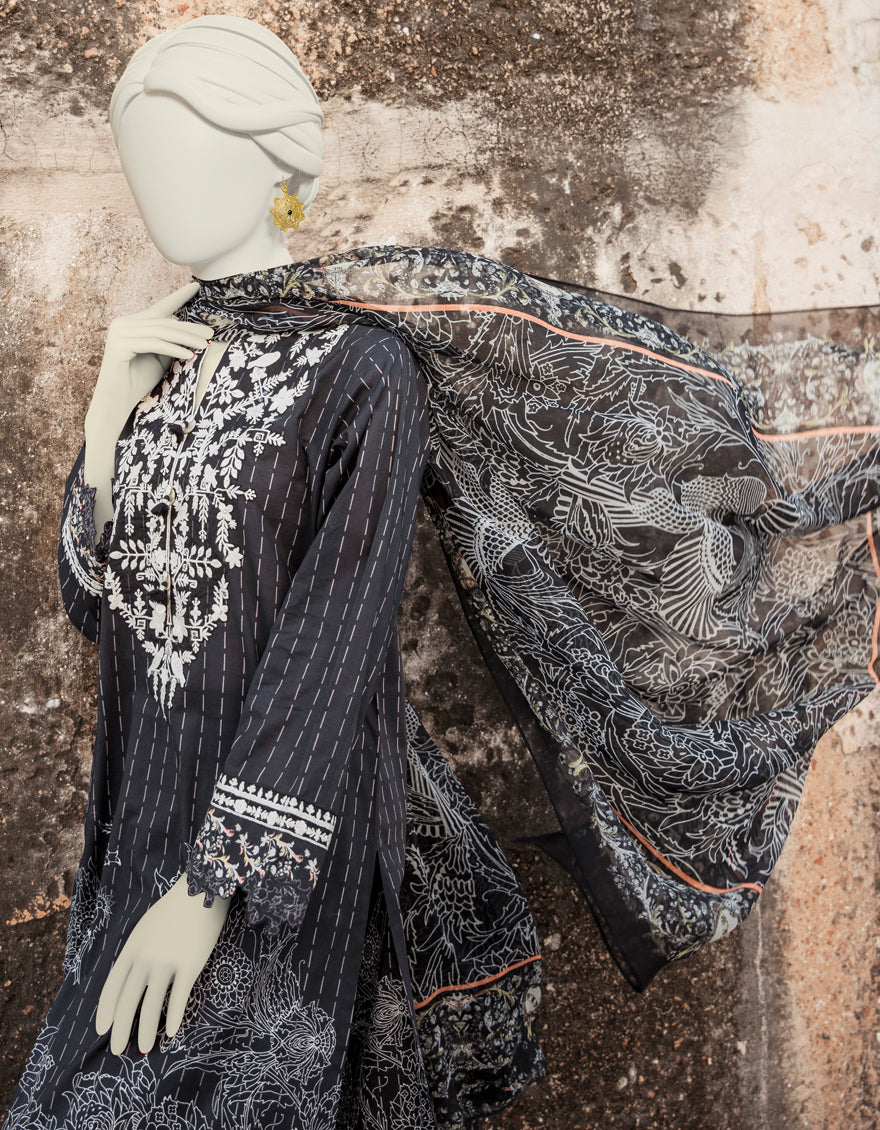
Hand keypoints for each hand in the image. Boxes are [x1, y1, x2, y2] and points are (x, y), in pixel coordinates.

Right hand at [85, 281, 214, 435]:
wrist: (117, 402)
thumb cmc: (139, 381)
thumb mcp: (160, 357)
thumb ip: (170, 342)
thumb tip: (192, 332)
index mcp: (133, 323)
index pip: (160, 308)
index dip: (179, 296)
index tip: (196, 286)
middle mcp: (124, 323)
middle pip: (164, 321)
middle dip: (190, 327)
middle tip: (211, 332)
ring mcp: (120, 332)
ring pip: (161, 331)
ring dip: (186, 338)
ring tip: (206, 344)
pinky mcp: (119, 345)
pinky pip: (154, 344)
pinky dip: (173, 349)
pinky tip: (190, 354)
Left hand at [95, 873, 231, 1054]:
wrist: (202, 888)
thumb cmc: (175, 907)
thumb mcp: (146, 926)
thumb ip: (139, 951)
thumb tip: (136, 977)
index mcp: (132, 947)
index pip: (112, 984)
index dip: (106, 1009)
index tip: (102, 1029)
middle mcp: (145, 957)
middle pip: (129, 1000)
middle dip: (121, 1028)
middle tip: (118, 1050)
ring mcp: (168, 962)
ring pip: (152, 1004)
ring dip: (146, 1030)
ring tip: (144, 1048)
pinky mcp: (190, 965)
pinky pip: (179, 997)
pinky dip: (175, 1017)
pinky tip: (173, 1031)